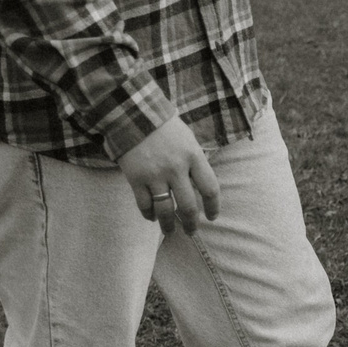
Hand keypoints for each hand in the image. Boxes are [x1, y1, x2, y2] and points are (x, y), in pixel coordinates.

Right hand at [118, 116, 220, 233]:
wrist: (133, 114)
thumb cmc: (165, 127)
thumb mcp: (188, 140)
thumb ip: (195, 163)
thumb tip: (201, 189)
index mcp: (194, 156)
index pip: (210, 188)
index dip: (214, 207)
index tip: (212, 216)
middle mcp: (176, 168)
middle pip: (189, 206)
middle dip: (191, 223)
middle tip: (191, 231)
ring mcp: (155, 175)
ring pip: (165, 210)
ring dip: (169, 225)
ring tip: (170, 231)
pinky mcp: (136, 179)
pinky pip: (144, 205)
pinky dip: (149, 215)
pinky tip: (152, 217)